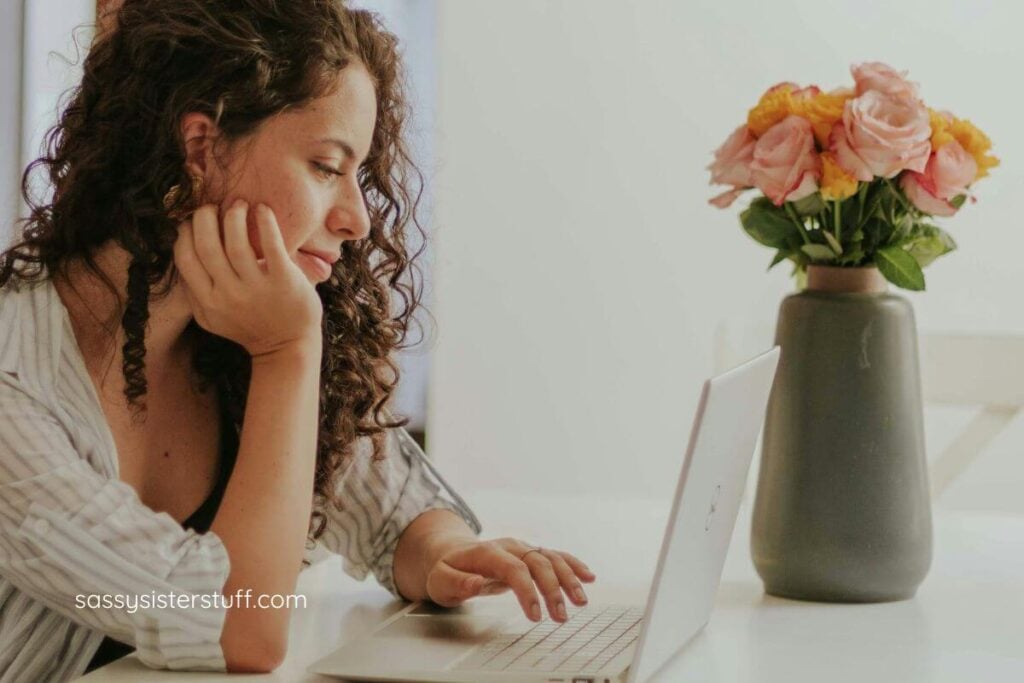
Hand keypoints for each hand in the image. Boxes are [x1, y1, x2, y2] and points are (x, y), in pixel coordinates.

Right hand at [173, 199, 322, 357]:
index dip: (184, 233)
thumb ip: (195, 293)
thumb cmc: (250, 327)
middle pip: (206, 246)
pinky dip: (265, 222)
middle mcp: (228, 295)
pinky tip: (262, 209)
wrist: (288, 347)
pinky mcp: (283, 281)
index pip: (185, 258)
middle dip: (204, 218)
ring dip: (234, 215)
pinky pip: (271, 245)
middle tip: (212, 206)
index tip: (191, 220)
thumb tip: (181, 255)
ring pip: (236, 243)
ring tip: (238, 204)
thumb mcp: (212, 319)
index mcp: (208, 302)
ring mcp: (256, 288)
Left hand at [423, 537, 595, 622]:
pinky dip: (573, 566)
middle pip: (538, 562)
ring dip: (569, 578)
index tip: (535, 615)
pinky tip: (588, 577)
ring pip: (551, 558)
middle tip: (560, 616)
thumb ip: (456, 583)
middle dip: (552, 589)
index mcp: (488, 552)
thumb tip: (476, 583)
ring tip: (581, 601)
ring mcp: (522, 549)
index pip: (514, 568)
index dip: (527, 590)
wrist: (450, 552)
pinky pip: (555, 557)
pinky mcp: (529, 555)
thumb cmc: (446, 570)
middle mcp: (509, 547)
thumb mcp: (440, 580)